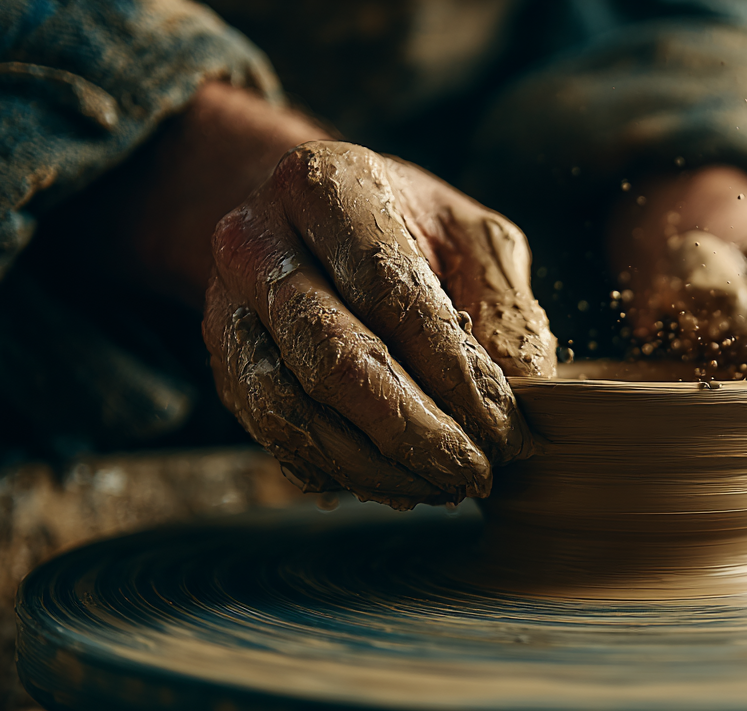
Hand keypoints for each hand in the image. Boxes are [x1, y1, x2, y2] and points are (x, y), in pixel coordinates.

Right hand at [204, 141, 555, 508]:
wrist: (305, 222)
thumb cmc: (408, 229)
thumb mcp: (470, 238)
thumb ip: (505, 303)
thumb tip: (526, 389)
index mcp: (327, 186)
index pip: (392, 293)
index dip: (454, 372)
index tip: (507, 428)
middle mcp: (256, 240)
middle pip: (335, 357)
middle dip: (416, 431)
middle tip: (476, 472)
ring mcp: (225, 306)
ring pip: (293, 408)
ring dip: (377, 466)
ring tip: (444, 487)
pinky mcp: (221, 364)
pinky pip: (273, 435)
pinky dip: (339, 472)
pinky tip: (396, 484)